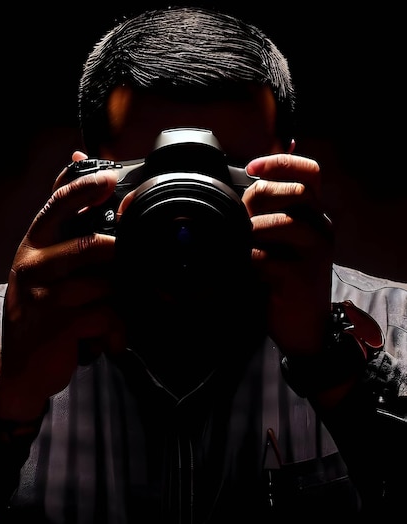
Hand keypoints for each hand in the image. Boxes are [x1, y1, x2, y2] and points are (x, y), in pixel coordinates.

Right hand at [0, 152, 125, 421]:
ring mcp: (44, 296)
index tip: (113, 181)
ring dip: (123, 300)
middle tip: (137, 263)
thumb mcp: (42, 262)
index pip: (58, 204)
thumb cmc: (40, 309)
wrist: (20, 368)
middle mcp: (34, 265)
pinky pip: (107, 317)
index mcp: (33, 244)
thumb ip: (63, 219)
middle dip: (122, 255)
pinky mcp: (59, 325)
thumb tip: (76, 159)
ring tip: (121, 311)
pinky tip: (111, 337)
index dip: (87, 188)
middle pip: (90, 245)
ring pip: (106, 285)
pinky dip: (117, 330)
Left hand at [244, 153, 333, 357]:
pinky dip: (248, 263)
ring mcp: (317, 252)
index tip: (252, 168)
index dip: (281, 162)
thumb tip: (235, 197)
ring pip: (282, 223)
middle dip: (259, 203)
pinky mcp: (304, 276)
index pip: (309, 173)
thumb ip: (263, 217)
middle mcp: (322, 228)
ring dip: (252, 235)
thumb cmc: (281, 282)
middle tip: (242, 225)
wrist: (302, 328)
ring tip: (243, 252)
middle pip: (294, 193)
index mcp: (314, 215)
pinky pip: (267, 258)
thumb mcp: (275, 244)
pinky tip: (246, 273)